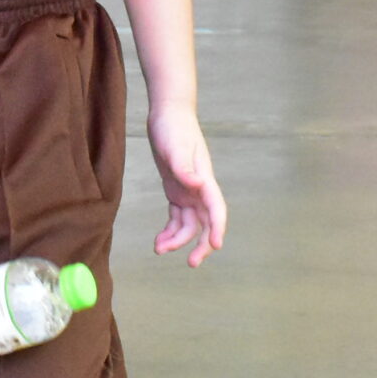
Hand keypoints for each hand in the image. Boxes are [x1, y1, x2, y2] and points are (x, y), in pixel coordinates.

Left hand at [148, 106, 226, 267]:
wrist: (167, 114)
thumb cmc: (173, 128)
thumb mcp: (175, 147)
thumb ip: (184, 167)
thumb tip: (197, 183)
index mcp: (204, 179)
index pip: (216, 208)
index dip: (218, 228)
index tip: (215, 245)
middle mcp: (200, 189)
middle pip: (206, 223)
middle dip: (200, 244)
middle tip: (191, 263)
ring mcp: (189, 191)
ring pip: (189, 224)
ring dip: (178, 239)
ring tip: (159, 249)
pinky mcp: (176, 190)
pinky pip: (176, 217)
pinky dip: (170, 230)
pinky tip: (159, 239)